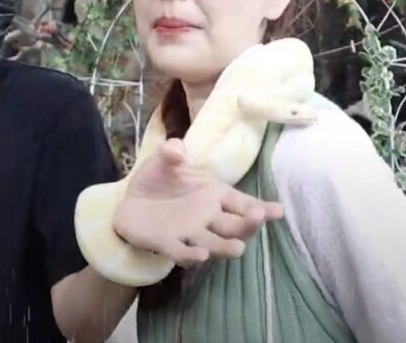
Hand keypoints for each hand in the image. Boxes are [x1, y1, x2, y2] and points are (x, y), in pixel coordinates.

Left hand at [112, 139, 283, 266]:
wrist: (128, 200)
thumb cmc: (156, 179)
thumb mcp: (163, 158)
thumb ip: (172, 151)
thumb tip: (177, 150)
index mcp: (214, 194)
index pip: (242, 202)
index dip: (261, 207)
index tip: (277, 211)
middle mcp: (208, 217)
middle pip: (235, 225)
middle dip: (248, 224)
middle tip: (257, 219)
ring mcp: (190, 233)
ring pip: (215, 244)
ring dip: (226, 247)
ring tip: (238, 248)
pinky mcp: (168, 244)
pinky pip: (182, 252)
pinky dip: (191, 255)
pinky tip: (200, 253)